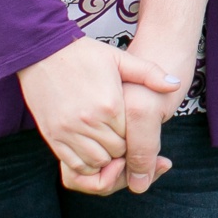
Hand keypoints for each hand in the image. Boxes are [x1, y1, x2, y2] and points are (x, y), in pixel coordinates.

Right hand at [16, 38, 179, 177]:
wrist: (42, 52)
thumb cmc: (85, 54)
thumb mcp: (120, 59)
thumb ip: (150, 73)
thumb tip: (175, 84)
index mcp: (110, 105)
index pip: (133, 138)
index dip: (136, 136)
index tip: (135, 128)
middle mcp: (89, 123)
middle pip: (116, 153)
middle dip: (123, 149)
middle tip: (124, 137)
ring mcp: (68, 132)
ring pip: (96, 163)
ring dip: (105, 157)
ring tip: (108, 141)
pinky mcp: (53, 137)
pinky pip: (73, 165)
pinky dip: (85, 164)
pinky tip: (92, 148)